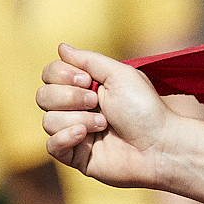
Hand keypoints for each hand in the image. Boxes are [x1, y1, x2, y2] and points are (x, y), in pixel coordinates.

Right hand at [38, 45, 181, 187]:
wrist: (160, 145)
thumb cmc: (146, 109)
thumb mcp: (120, 75)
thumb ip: (89, 60)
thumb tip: (61, 47)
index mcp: (86, 87)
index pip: (50, 74)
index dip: (61, 75)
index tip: (87, 80)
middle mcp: (77, 109)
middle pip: (43, 96)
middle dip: (69, 97)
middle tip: (97, 102)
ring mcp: (74, 132)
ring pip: (48, 120)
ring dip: (79, 119)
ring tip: (105, 124)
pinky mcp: (75, 156)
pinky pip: (51, 145)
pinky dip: (65, 137)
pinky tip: (84, 136)